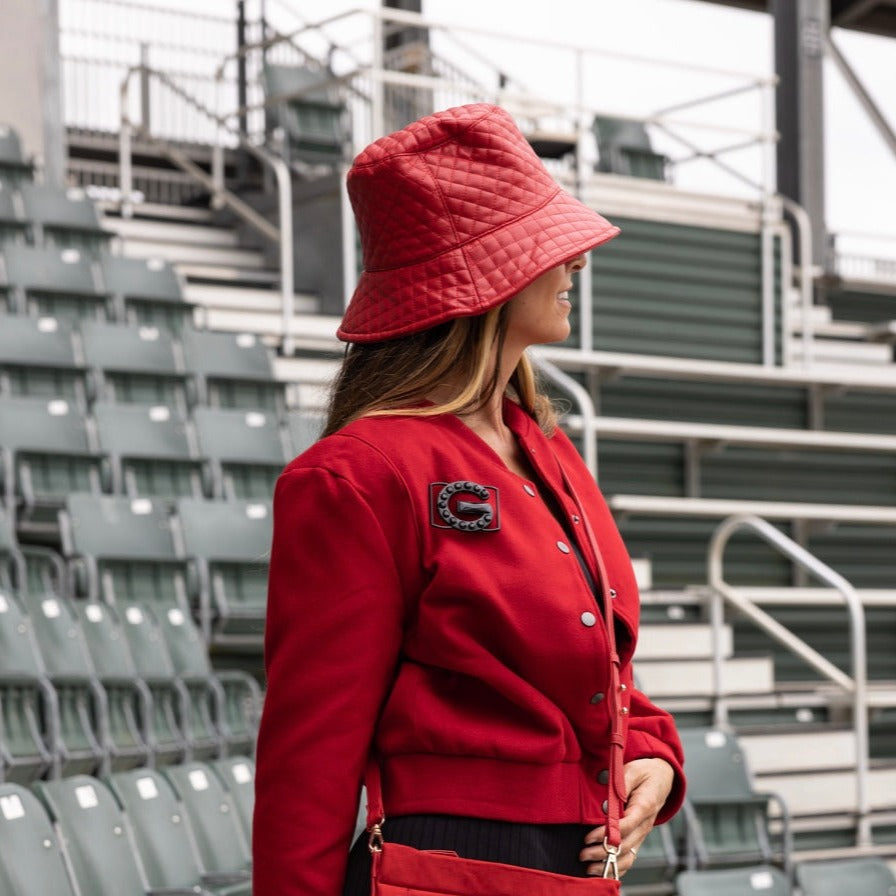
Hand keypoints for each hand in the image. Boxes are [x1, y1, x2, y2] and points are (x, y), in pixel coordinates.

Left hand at [579, 757, 674, 876]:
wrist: (662, 777)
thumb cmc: (645, 773)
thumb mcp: (633, 770)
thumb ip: (620, 784)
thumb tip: (607, 804)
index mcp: (645, 806)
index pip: (626, 825)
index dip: (607, 834)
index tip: (590, 837)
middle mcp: (645, 824)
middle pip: (625, 845)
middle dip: (603, 852)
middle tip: (583, 853)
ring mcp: (643, 832)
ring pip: (628, 855)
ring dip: (609, 864)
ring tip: (589, 867)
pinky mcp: (639, 836)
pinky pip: (631, 856)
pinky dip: (618, 867)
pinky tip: (603, 871)